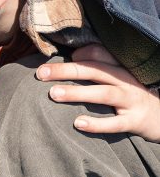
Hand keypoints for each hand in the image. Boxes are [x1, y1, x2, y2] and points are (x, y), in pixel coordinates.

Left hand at [36, 45, 159, 141]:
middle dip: (65, 70)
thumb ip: (98, 70)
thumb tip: (69, 60)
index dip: (76, 54)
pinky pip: (115, 123)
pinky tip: (77, 123)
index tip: (54, 61)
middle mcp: (126, 80)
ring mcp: (132, 100)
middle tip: (40, 74)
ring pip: (103, 93)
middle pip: (94, 70)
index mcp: (120, 67)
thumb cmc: (134, 96)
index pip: (98, 53)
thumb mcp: (120, 78)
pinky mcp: (135, 121)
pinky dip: (96, 124)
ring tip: (53, 94)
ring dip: (77, 93)